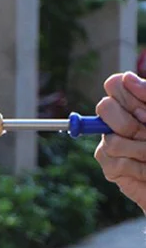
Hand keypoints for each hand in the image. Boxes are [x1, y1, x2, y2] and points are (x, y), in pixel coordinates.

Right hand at [95, 71, 145, 212]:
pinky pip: (115, 163)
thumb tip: (126, 78)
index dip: (126, 96)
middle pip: (104, 108)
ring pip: (112, 140)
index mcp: (134, 102)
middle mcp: (119, 120)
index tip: (145, 111)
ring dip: (141, 150)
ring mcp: (111, 143)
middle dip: (130, 124)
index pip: (114, 85)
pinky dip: (139, 169)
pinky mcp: (111, 168)